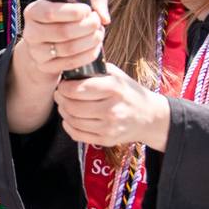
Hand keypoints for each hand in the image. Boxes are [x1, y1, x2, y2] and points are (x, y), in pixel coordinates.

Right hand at [14, 0, 108, 85]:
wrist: (47, 42)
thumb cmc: (65, 17)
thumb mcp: (76, 3)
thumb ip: (94, 1)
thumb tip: (104, 18)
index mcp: (33, 12)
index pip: (50, 13)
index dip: (72, 12)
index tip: (88, 10)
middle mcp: (31, 32)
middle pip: (62, 32)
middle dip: (86, 27)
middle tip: (96, 22)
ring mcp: (37, 52)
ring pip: (68, 49)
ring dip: (90, 41)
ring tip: (98, 34)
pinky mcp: (46, 67)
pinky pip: (71, 63)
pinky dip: (88, 55)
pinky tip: (95, 47)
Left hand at [53, 66, 172, 150]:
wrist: (149, 116)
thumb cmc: (129, 92)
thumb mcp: (117, 75)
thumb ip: (95, 70)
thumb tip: (70, 68)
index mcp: (114, 88)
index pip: (78, 89)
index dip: (64, 87)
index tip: (62, 85)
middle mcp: (112, 108)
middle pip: (73, 106)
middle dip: (61, 99)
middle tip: (59, 95)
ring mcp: (109, 127)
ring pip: (73, 121)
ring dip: (64, 112)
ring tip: (64, 105)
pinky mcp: (107, 140)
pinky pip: (78, 135)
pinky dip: (69, 126)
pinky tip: (70, 119)